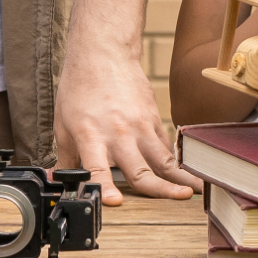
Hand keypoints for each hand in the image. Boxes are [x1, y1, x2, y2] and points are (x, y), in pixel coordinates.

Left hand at [56, 56, 195, 205]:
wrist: (103, 54)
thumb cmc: (80, 89)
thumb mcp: (63, 125)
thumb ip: (65, 158)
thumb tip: (58, 181)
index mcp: (90, 135)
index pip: (97, 168)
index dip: (105, 187)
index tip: (115, 203)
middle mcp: (117, 133)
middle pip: (140, 169)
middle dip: (160, 189)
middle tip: (178, 199)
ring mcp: (139, 126)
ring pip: (162, 159)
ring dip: (181, 177)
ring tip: (199, 190)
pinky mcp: (152, 119)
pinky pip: (165, 147)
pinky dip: (176, 162)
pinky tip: (189, 175)